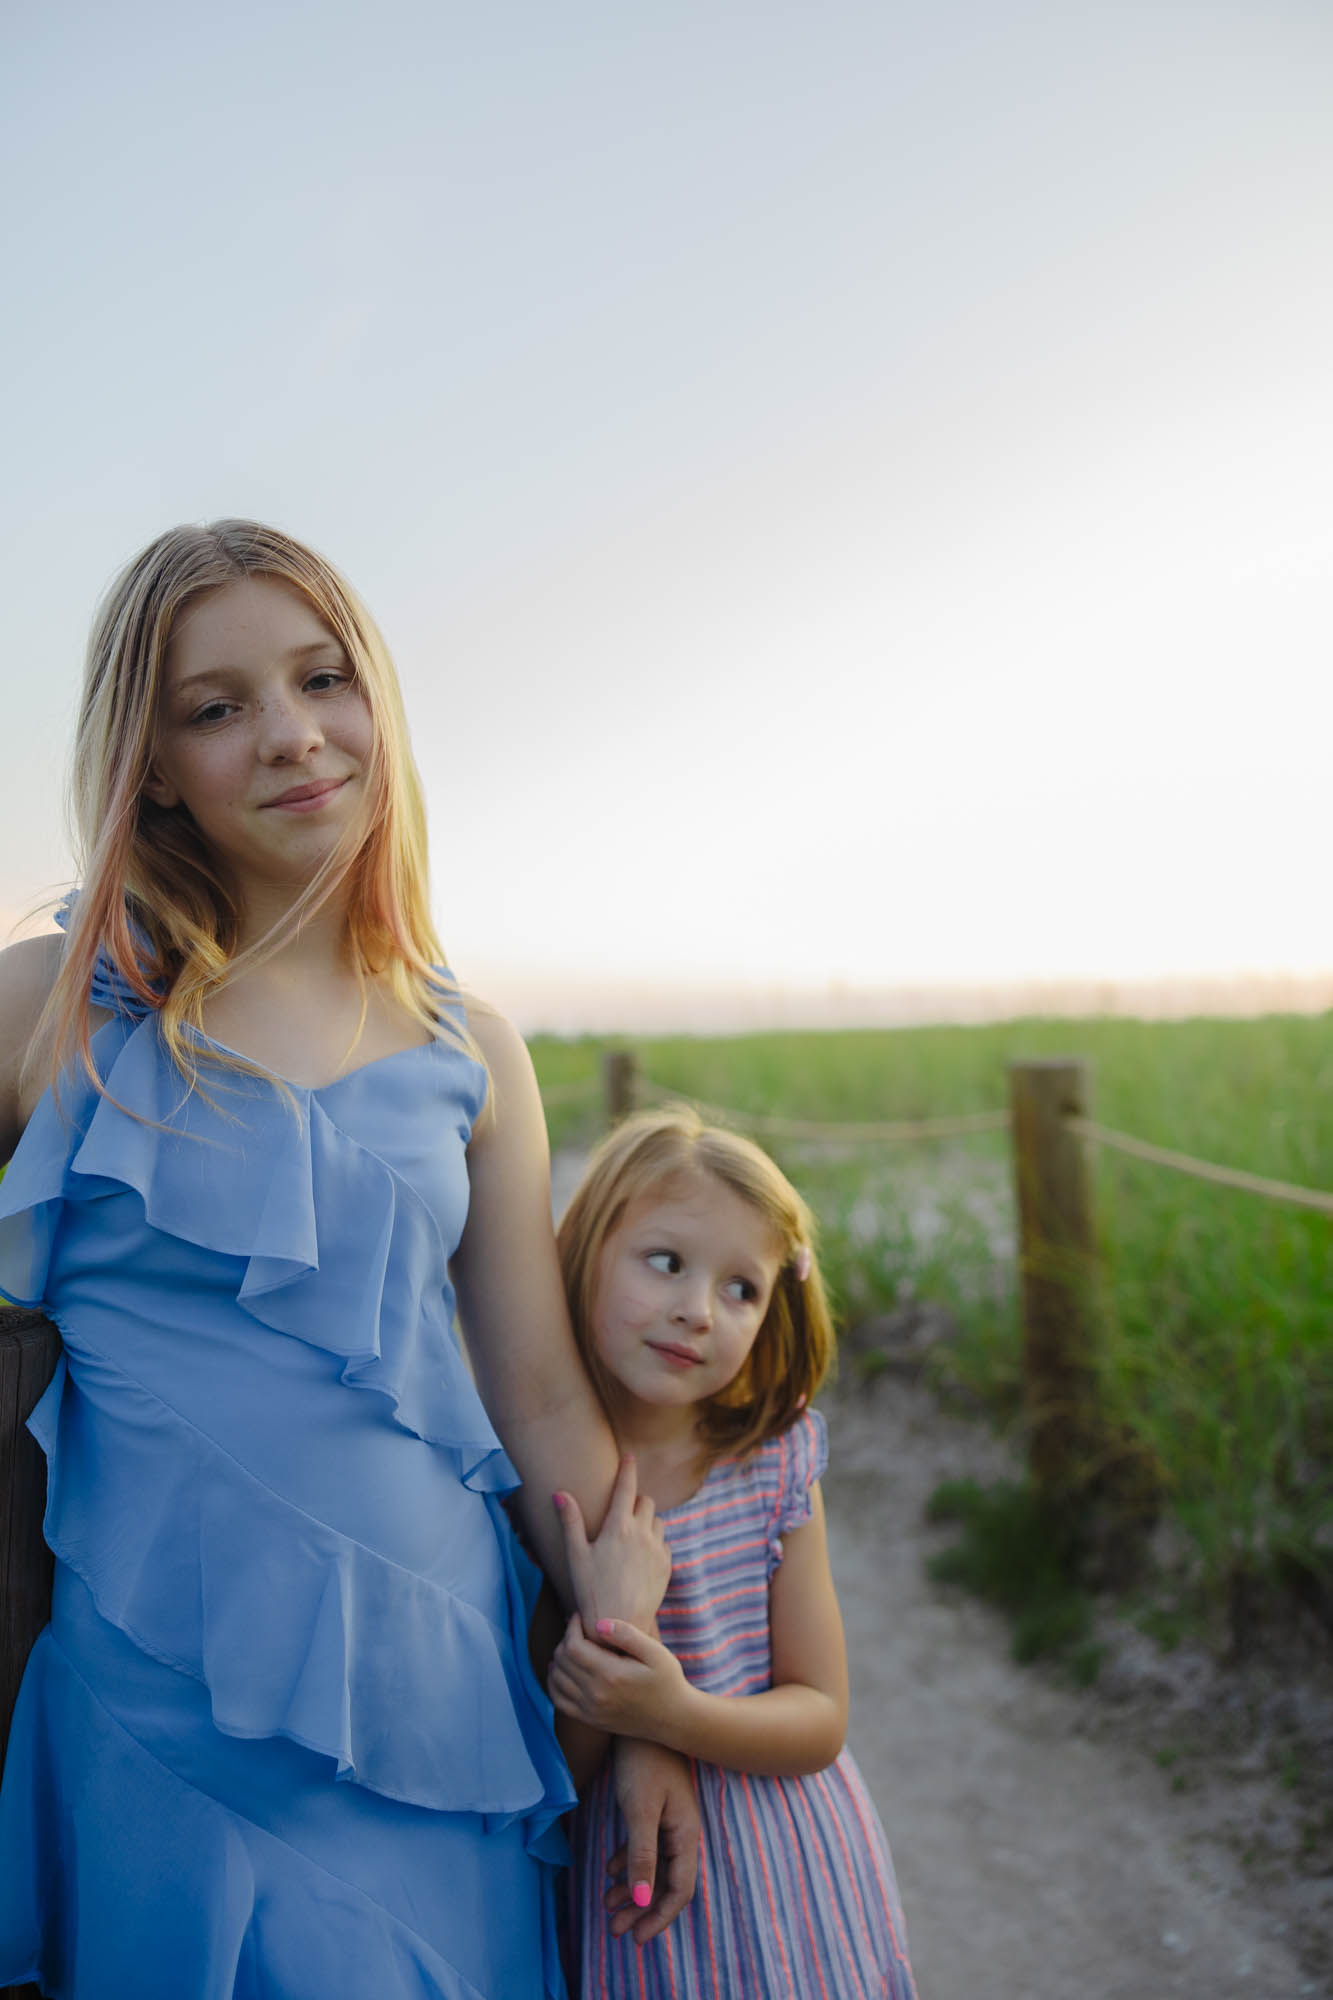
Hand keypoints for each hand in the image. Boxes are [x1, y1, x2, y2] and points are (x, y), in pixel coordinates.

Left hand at [549, 1613, 689, 1740]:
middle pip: (562, 1661)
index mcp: (611, 1675)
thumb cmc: (668, 1680)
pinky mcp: (590, 1720)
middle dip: (564, 1639)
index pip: (573, 1646)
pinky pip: (559, 1700)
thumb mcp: (656, 1652)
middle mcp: (596, 1695)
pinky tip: (563, 1671)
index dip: (571, 1627)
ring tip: (573, 1646)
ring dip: (559, 1659)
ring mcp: (591, 1710)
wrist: (674, 1719)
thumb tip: (599, 1623)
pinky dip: (554, 1683)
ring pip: (556, 1679)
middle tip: (578, 1629)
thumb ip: (628, 1635)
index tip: (579, 1615)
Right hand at [553, 1452, 669, 1634]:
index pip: (626, 1487)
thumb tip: (559, 1492)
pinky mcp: (667, 1566)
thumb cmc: (591, 1590)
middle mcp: (642, 1534)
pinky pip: (665, 1543)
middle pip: (646, 1501)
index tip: (629, 1456)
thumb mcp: (576, 1555)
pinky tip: (641, 1555)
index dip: (628, 1468)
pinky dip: (655, 1541)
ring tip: (631, 1535)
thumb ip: (570, 1521)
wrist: (619, 1624)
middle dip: (636, 1500)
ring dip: (647, 1521)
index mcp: (619, 1526)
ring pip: (658, 1521)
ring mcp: (658, 1550)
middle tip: (623, 1510)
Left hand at [607, 1737, 699, 1941]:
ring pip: (654, 1867)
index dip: (659, 1918)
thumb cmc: (643, 1763)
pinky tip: (611, 1871)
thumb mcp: (640, 1811)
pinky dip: (629, 1864)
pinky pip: (645, 1848)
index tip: (636, 1939)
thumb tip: (641, 1902)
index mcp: (684, 1835)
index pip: (680, 1890)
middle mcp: (681, 1831)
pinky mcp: (654, 1808)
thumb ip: (642, 1856)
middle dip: (642, 1910)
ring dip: (632, 1890)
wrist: (641, 1719)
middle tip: (615, 1931)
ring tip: (607, 1905)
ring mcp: (669, 1820)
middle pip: (666, 1883)